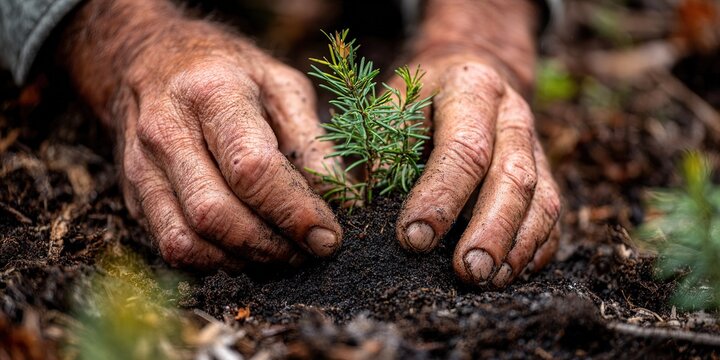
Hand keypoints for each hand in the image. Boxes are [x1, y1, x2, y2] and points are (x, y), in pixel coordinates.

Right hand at [60, 0, 341, 269]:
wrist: (151, 58)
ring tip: (281, 252)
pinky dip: (213, 262)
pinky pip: (171, 247)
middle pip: (215, 213)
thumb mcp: (281, 85)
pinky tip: (244, 250)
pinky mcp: (133, 194)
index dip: (294, 211)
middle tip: (308, 250)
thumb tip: (345, 199)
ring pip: (188, 240)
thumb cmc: (228, 71)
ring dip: (243, 260)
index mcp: (212, 93)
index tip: (328, 236)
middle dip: (271, 245)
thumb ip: (312, 141)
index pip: (252, 168)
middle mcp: (166, 131)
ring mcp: (141, 166)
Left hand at [394, 53, 560, 286]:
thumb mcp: (394, 100)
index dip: (440, 196)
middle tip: (468, 272)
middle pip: (513, 177)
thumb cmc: (421, 95)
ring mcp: (536, 145)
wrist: (470, 71)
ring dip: (518, 245)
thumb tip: (372, 202)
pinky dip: (536, 248)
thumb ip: (382, 145)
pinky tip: (513, 273)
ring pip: (542, 200)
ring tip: (491, 281)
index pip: (464, 148)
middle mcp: (513, 116)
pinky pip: (553, 215)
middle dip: (491, 230)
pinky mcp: (546, 172)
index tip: (414, 239)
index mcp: (473, 89)